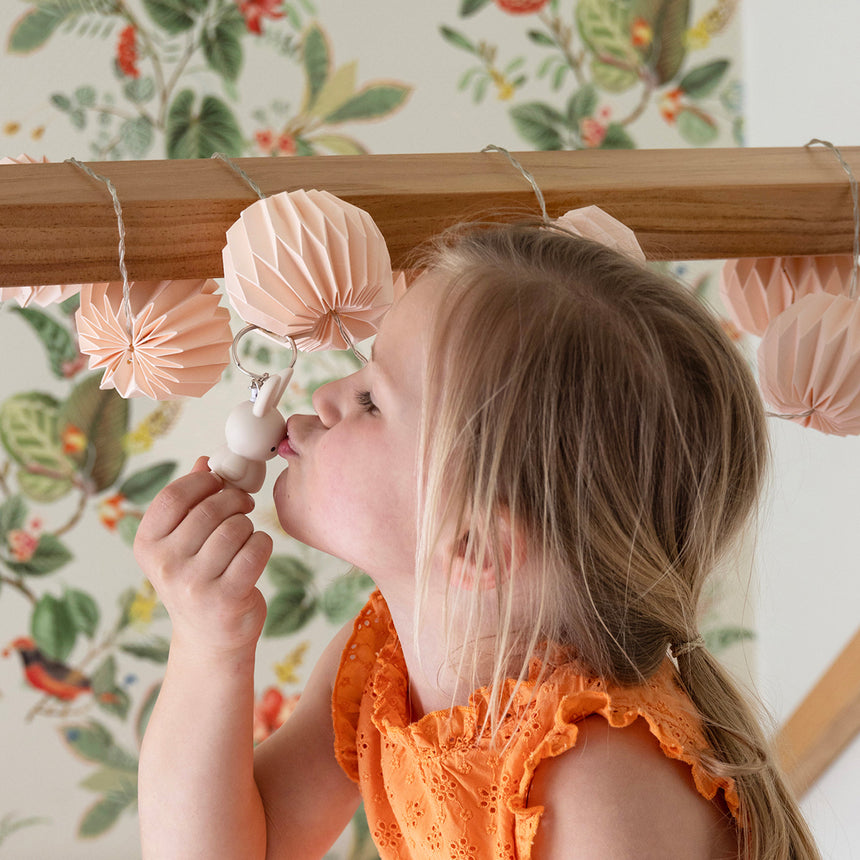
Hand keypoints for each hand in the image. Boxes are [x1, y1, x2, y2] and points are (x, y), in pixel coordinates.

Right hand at [134, 457, 272, 656]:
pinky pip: (255, 549)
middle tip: (243, 505)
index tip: (220, 483)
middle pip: (210, 510)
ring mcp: (194, 584)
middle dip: (234, 501)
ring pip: (236, 528)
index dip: (203, 482)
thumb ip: (189, 501)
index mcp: (147, 545)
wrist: (209, 638)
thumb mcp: (181, 542)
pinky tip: (255, 551)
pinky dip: (262, 543)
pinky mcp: (226, 598)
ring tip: (244, 536)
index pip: (173, 497)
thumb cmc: (198, 578)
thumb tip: (204, 462)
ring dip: (248, 525)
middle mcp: (166, 565)